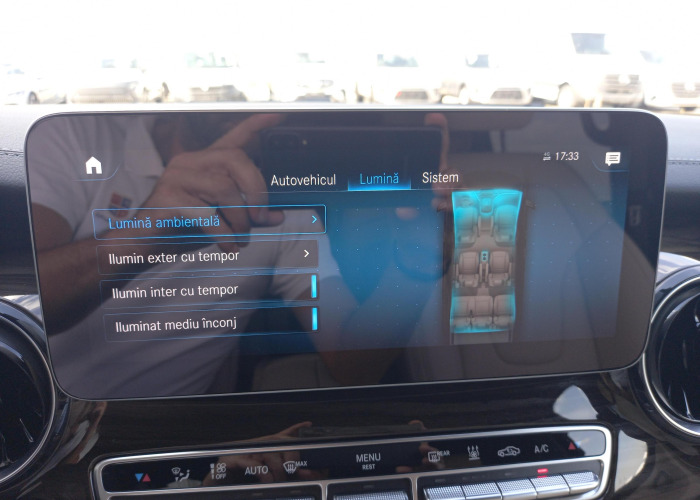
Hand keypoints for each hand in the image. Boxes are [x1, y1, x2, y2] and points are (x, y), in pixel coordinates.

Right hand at [143, 114, 283, 246]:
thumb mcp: (224, 219)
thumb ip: (249, 214)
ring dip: (240, 219)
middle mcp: (190, 163)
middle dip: (256, 191)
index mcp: (206, 163)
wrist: (145, 243)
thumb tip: (277, 217)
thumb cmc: (183, 227)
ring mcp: (177, 178)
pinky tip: (228, 245)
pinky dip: (223, 233)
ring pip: (224, 188)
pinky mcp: (168, 198)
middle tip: (261, 218)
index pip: (234, 137)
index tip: (277, 115)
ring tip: (241, 237)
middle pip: (236, 159)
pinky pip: (206, 213)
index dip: (256, 125)